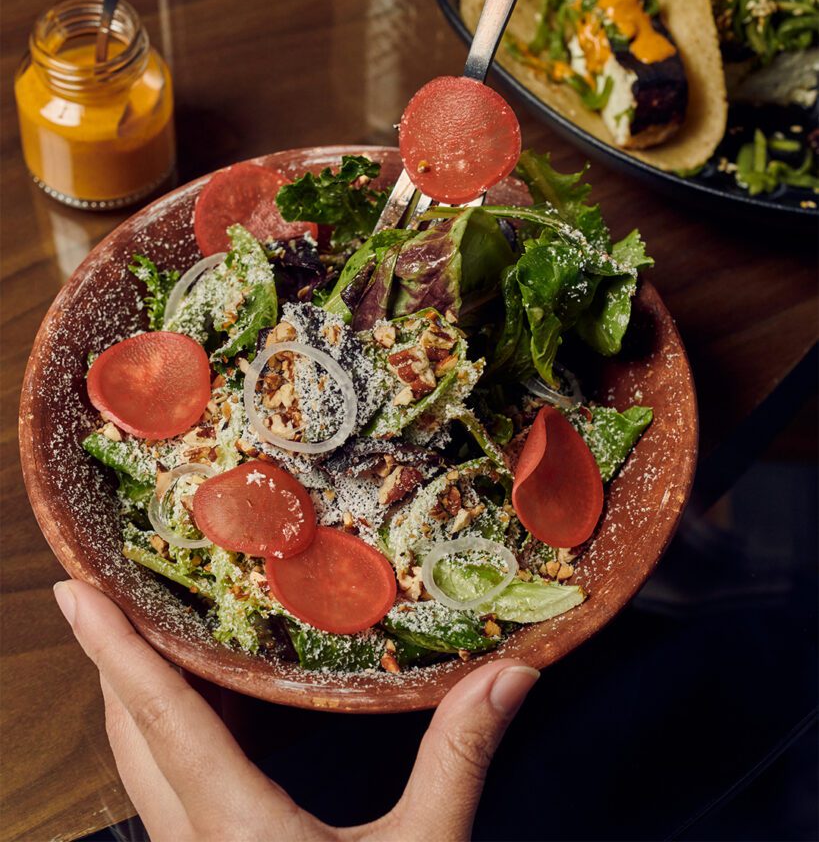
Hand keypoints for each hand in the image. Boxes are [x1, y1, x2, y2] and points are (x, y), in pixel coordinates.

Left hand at [53, 580, 539, 841]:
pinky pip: (170, 782)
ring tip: (154, 621)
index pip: (165, 720)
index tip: (77, 595)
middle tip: (114, 584)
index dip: (118, 650)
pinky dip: (174, 724)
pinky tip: (211, 695)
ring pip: (142, 759)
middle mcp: (196, 840)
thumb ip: (458, 759)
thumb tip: (510, 675)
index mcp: (237, 829)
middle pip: (132, 732)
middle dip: (116, 655)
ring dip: (139, 690)